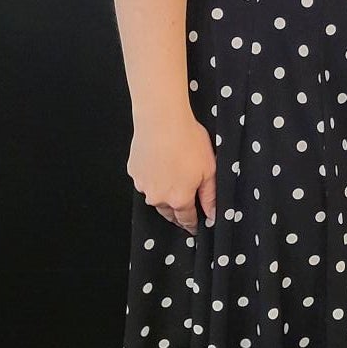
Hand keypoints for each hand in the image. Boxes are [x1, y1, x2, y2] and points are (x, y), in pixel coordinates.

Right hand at [127, 113, 216, 232]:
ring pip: (154, 196)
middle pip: (169, 212)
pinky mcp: (133, 171)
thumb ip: (210, 196)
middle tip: (184, 207)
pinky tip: (160, 165)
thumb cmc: (188, 141)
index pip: (186, 219)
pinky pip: (144, 180)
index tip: (194, 228)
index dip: (192, 224)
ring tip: (172, 180)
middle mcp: (158, 197)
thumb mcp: (209, 169)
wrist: (162, 120)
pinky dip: (152, 177)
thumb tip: (213, 215)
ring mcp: (143, 184)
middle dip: (177, 212)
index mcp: (179, 199)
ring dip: (163, 194)